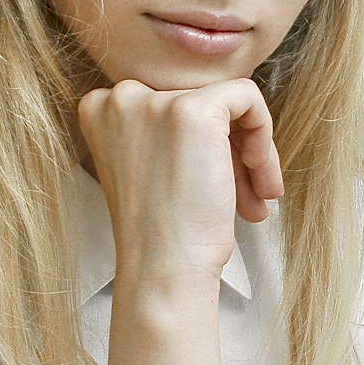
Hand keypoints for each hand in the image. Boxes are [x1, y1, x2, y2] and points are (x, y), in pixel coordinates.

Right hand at [78, 77, 282, 281]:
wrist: (164, 268)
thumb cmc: (162, 232)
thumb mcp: (149, 166)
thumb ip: (166, 130)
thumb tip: (224, 107)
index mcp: (100, 109)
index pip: (169, 102)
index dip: (202, 143)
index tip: (216, 181)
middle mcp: (120, 96)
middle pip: (199, 101)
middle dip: (230, 150)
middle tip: (249, 195)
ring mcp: (155, 101)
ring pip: (226, 102)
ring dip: (251, 150)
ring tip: (260, 196)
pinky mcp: (194, 109)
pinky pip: (247, 97)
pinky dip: (263, 133)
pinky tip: (259, 175)